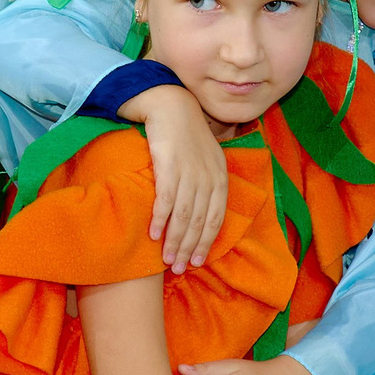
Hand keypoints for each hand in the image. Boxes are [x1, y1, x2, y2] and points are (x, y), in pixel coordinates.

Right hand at [128, 85, 228, 271]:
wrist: (172, 105)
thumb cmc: (188, 135)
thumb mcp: (209, 159)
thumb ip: (209, 184)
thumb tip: (203, 213)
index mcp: (220, 179)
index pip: (216, 220)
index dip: (205, 244)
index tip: (195, 262)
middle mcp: (208, 179)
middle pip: (199, 223)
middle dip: (188, 249)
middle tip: (177, 269)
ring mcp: (189, 173)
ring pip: (183, 217)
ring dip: (174, 242)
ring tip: (165, 260)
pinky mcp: (169, 166)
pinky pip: (165, 200)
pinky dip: (161, 220)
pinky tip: (154, 236)